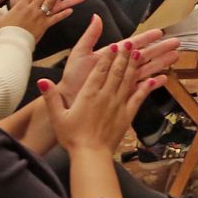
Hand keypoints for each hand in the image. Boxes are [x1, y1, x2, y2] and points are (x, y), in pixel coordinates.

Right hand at [37, 43, 154, 154]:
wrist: (91, 155)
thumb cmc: (72, 137)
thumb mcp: (58, 117)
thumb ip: (51, 98)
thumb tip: (42, 81)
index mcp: (89, 94)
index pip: (100, 70)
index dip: (107, 57)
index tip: (114, 45)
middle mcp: (106, 96)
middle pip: (116, 71)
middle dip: (123, 55)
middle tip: (129, 43)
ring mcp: (118, 104)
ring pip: (128, 80)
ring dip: (134, 65)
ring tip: (139, 53)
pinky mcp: (127, 115)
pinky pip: (139, 97)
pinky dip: (147, 87)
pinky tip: (154, 79)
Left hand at [57, 25, 180, 103]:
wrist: (68, 100)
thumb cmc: (72, 78)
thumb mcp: (79, 54)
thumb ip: (90, 36)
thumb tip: (96, 16)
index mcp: (113, 55)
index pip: (133, 44)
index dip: (147, 37)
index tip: (160, 31)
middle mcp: (121, 67)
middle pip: (145, 55)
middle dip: (161, 48)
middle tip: (176, 42)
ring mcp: (124, 80)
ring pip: (147, 69)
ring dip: (162, 63)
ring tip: (175, 56)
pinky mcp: (124, 94)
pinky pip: (142, 88)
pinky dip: (153, 84)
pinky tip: (164, 79)